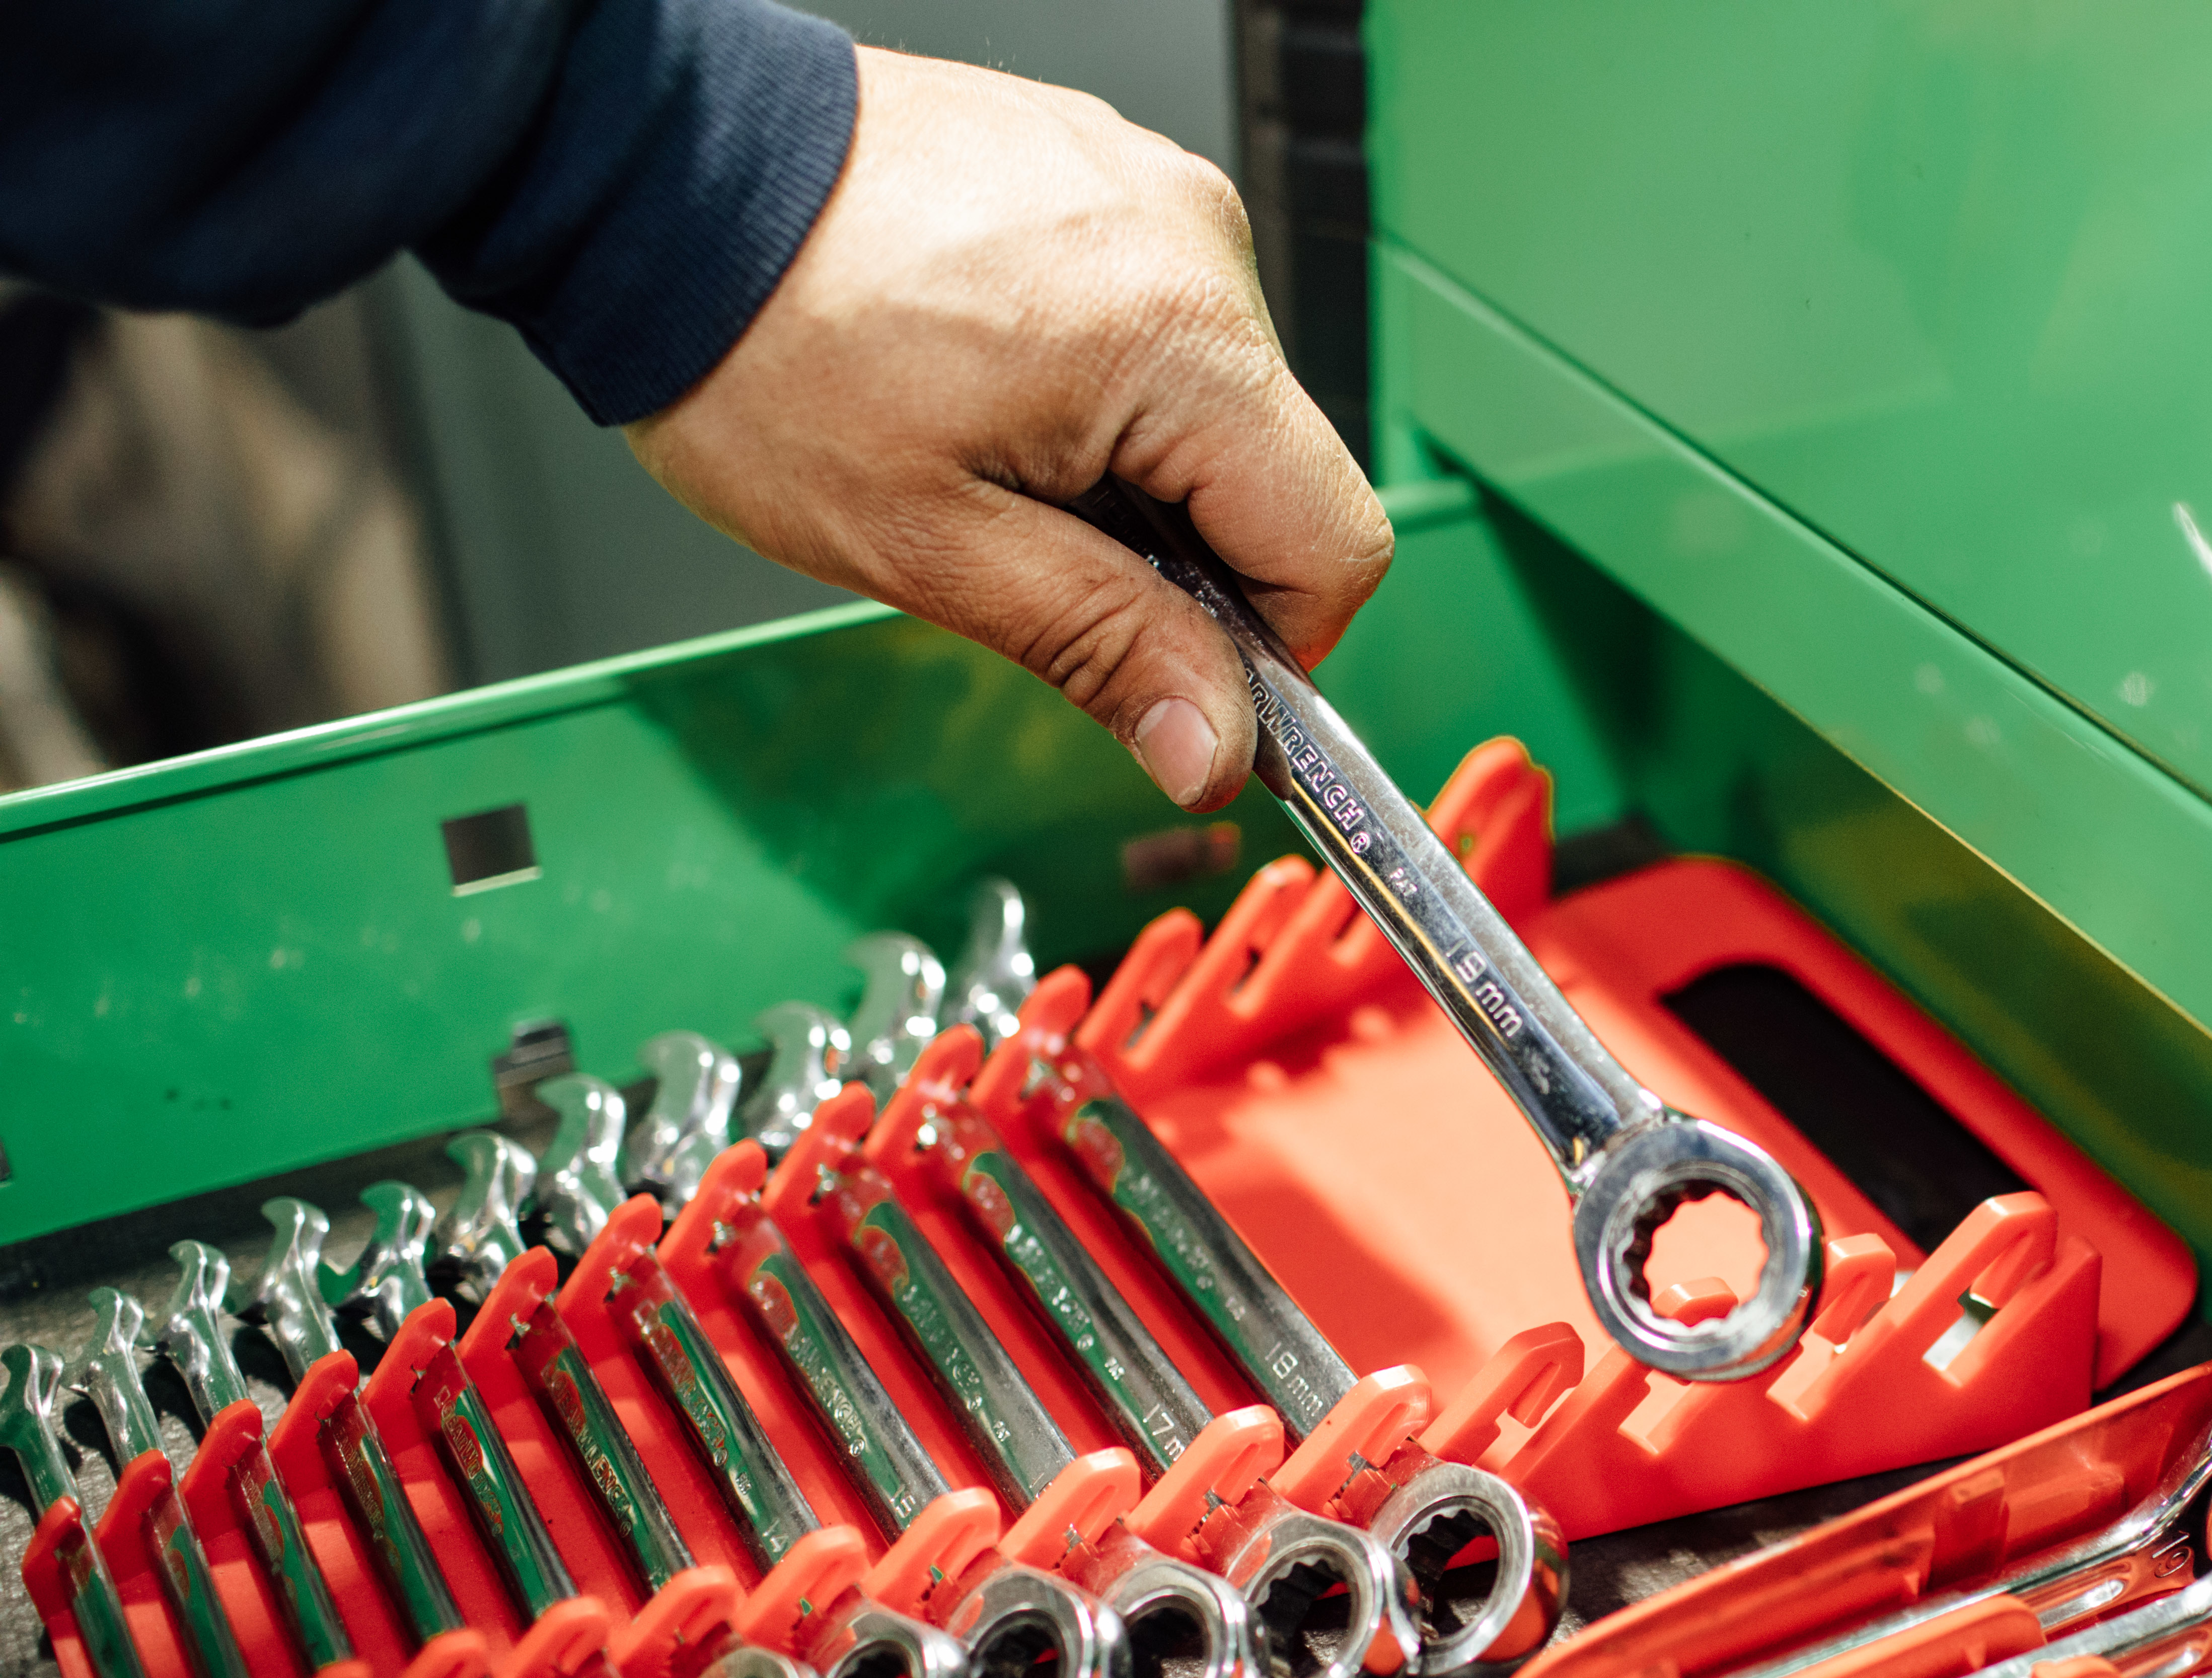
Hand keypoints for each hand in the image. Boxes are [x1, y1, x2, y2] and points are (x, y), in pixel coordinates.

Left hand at [627, 47, 1390, 810]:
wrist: (653, 175)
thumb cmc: (760, 341)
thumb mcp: (929, 544)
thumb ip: (1101, 648)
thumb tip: (1210, 748)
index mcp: (1177, 338)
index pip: (1334, 543)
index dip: (1269, 647)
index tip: (1184, 685)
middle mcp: (1191, 241)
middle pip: (1276, 473)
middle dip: (1178, 552)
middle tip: (1033, 553)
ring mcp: (1147, 193)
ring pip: (1216, 405)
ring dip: (1132, 467)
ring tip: (990, 450)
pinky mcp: (1100, 171)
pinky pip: (1155, 322)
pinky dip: (1096, 383)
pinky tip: (986, 379)